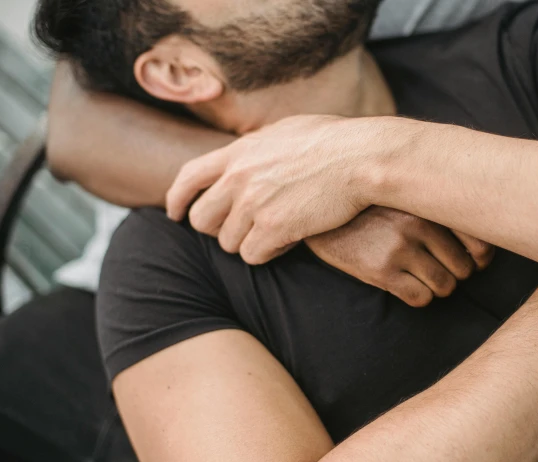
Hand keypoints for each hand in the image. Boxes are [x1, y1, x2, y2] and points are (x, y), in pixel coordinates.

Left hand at [166, 115, 413, 263]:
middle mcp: (238, 177)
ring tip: (277, 232)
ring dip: (250, 242)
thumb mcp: (286, 131)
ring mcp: (253, 203)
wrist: (361, 157)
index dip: (177, 199)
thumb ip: (259, 146)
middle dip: (218, 229)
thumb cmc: (336, 141)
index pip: (188, 176)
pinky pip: (253, 255)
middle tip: (243, 230)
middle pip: (201, 219)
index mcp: (239, 151)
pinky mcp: (273, 227)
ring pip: (228, 243)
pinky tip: (290, 241)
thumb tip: (250, 151)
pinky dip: (269, 253)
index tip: (176, 214)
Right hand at [306, 207, 493, 306]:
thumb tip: (481, 245)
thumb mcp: (405, 198)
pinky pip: (420, 298)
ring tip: (422, 278)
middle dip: (455, 274)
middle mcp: (419, 223)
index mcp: (428, 203)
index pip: (479, 239)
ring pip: (445, 286)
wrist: (322, 215)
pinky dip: (418, 297)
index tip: (474, 261)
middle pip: (464, 268)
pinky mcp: (381, 270)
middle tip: (440, 269)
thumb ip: (438, 210)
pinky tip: (405, 285)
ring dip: (437, 288)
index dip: (482, 258)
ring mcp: (400, 248)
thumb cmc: (370, 207)